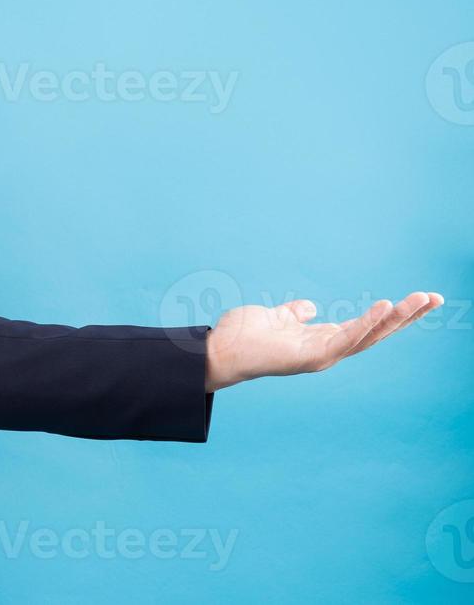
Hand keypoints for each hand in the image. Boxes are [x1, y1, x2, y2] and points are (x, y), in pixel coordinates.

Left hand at [205, 291, 443, 391]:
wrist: (219, 350)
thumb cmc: (244, 336)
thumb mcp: (276, 318)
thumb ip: (295, 314)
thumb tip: (309, 307)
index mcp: (323, 339)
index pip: (367, 326)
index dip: (392, 314)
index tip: (420, 299)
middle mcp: (328, 350)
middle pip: (377, 332)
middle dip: (407, 317)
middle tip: (436, 298)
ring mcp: (322, 356)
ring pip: (369, 336)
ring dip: (396, 318)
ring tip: (420, 299)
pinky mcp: (312, 357)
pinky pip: (346, 339)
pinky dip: (367, 325)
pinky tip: (385, 308)